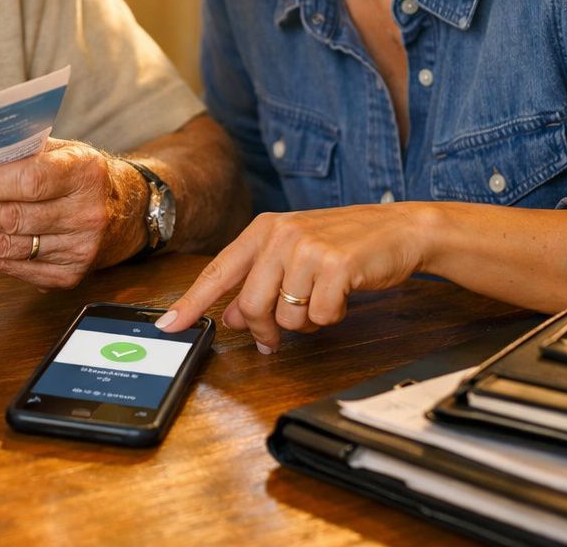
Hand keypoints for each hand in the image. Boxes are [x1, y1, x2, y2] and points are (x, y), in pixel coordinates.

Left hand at [0, 137, 140, 288]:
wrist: (124, 209)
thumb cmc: (79, 173)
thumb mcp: (59, 149)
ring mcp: (80, 249)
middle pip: (11, 218)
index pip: (30, 181)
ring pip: (7, 246)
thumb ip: (17, 152)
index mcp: (85, 172)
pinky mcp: (69, 275)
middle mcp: (87, 214)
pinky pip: (14, 267)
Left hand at [156, 205, 430, 351]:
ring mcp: (308, 248)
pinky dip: (332, 317)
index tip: (167, 325)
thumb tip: (227, 315)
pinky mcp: (336, 265)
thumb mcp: (295, 255)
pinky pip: (320, 316)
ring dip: (305, 322)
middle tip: (277, 336)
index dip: (190, 302)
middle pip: (250, 306)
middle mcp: (280, 234)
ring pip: (286, 316)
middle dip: (264, 330)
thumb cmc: (346, 244)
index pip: (218, 272)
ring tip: (322, 299)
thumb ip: (258, 281)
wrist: (400, 229)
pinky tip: (343, 296)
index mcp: (263, 230)